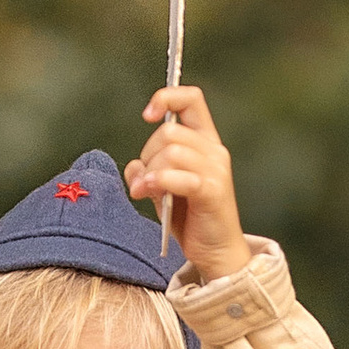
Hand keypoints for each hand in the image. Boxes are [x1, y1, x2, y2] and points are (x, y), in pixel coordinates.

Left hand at [126, 85, 247, 281]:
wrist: (215, 251)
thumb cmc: (190, 218)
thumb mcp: (163, 188)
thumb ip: (149, 171)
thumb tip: (133, 167)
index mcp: (205, 141)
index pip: (191, 98)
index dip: (166, 97)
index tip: (147, 115)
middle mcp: (214, 150)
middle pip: (169, 131)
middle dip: (147, 153)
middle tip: (145, 180)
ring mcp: (215, 170)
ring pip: (170, 152)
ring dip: (149, 172)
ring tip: (144, 191)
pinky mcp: (211, 191)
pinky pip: (178, 176)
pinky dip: (157, 182)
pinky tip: (146, 193)